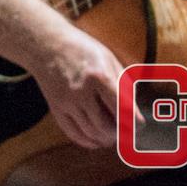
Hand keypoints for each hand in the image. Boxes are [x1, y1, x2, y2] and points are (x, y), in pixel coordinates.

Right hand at [31, 28, 126, 148]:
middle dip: (120, 134)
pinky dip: (87, 141)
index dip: (134, 123)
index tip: (140, 126)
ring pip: (91, 133)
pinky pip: (73, 133)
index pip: (122, 109)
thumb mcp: (107, 58)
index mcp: (99, 76)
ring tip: (113, 136)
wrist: (45, 44)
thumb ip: (122, 84)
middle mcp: (81, 91)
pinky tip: (96, 140)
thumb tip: (133, 110)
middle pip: (106, 126)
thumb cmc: (81, 49)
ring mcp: (67, 101)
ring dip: (105, 139)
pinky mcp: (56, 108)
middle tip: (127, 133)